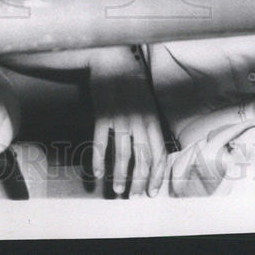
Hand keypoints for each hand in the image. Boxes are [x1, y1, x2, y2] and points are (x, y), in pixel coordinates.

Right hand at [88, 47, 166, 197]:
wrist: (113, 59)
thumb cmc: (131, 82)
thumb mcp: (147, 103)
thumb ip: (150, 126)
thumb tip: (152, 152)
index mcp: (153, 120)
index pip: (159, 156)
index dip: (156, 177)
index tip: (151, 191)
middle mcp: (139, 122)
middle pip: (142, 161)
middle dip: (138, 182)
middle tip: (132, 195)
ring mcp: (120, 119)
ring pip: (122, 156)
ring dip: (119, 176)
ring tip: (116, 189)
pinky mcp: (102, 115)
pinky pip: (100, 143)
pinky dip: (98, 160)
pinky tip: (96, 172)